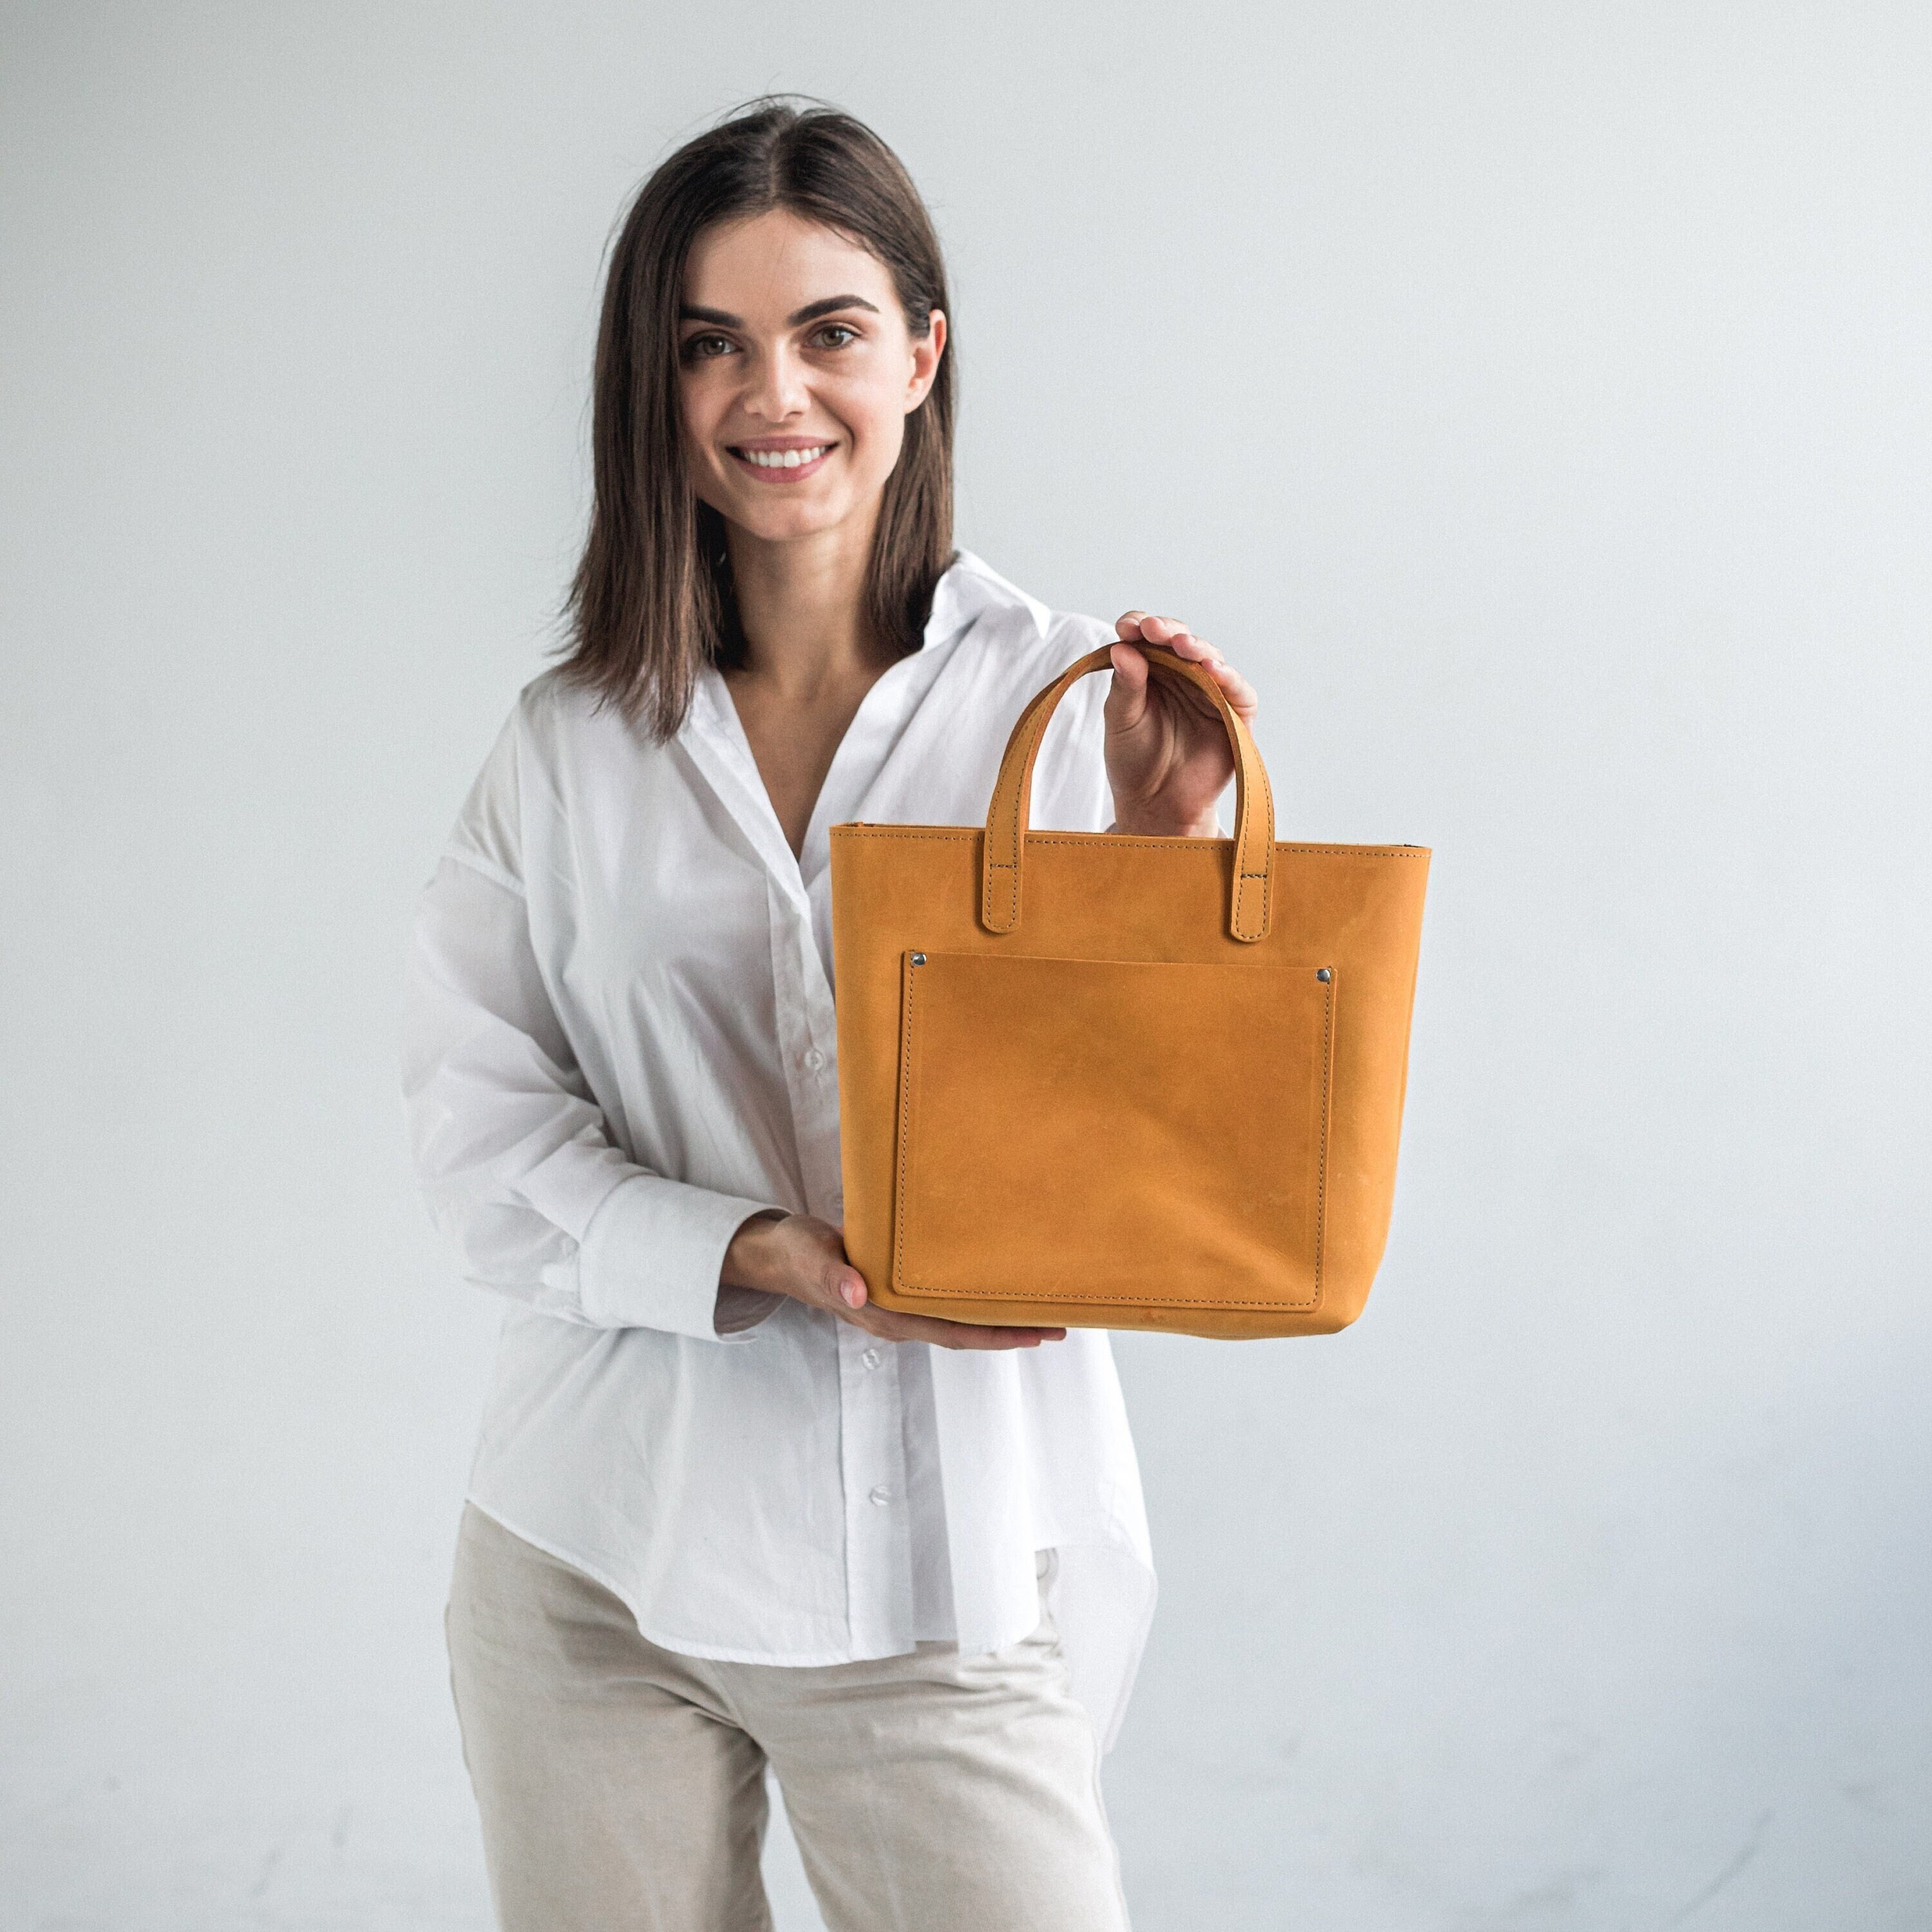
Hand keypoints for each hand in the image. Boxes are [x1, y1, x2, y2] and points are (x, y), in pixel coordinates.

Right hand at [722, 1210, 1065, 1350]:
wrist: (778, 1254)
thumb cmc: (797, 1253)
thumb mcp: (811, 1257)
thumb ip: (834, 1274)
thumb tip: (859, 1293)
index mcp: (883, 1315)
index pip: (950, 1332)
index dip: (994, 1335)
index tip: (1035, 1334)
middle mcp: (898, 1319)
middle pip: (965, 1332)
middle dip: (1012, 1331)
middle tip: (1062, 1323)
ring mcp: (899, 1308)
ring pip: (959, 1320)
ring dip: (999, 1318)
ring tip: (1042, 1309)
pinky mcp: (898, 1292)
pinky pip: (946, 1304)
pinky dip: (976, 1301)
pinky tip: (996, 1289)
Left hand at [1104, 611, 1258, 837]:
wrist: (1155, 805)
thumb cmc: (1134, 761)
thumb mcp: (1121, 721)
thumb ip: (1125, 686)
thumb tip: (1121, 648)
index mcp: (1151, 669)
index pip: (1147, 637)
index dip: (1139, 627)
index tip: (1126, 627)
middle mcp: (1182, 674)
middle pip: (1179, 639)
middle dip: (1167, 631)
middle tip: (1153, 629)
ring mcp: (1210, 691)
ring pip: (1209, 658)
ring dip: (1197, 647)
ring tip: (1182, 644)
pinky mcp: (1234, 714)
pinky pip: (1236, 690)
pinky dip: (1228, 677)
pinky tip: (1211, 668)